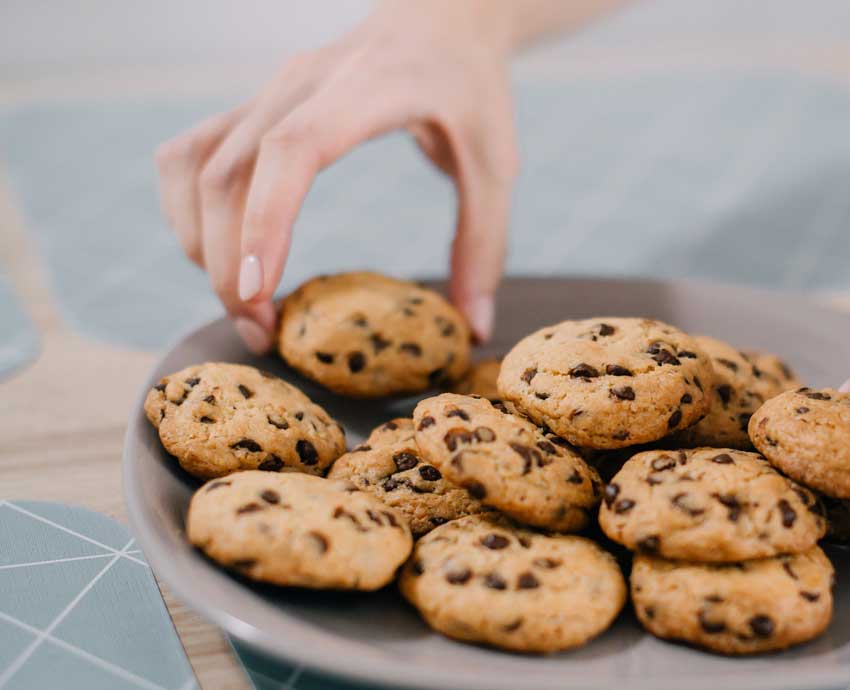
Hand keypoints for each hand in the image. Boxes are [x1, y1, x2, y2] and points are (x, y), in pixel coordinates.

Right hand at [154, 0, 518, 349]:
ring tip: (243, 307)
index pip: (294, 148)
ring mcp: (268, 90)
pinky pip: (190, 155)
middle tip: (261, 334)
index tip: (259, 290)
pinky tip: (218, 255)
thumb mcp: (498, 163)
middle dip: (228, 262)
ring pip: (196, 166)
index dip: (267, 220)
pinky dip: (188, 212)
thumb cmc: (470, 89)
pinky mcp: (252, 105)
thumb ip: (485, 243)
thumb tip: (475, 328)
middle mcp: (301, 82)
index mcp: (368, 88)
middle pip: (228, 171)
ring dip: (200, 243)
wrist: (441, 18)